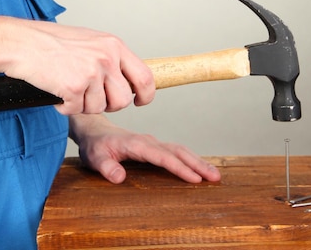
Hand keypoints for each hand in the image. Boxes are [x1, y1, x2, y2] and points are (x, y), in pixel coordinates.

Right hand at [0, 18, 154, 114]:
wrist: (22, 43)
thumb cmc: (51, 42)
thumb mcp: (90, 42)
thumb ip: (110, 59)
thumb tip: (126, 80)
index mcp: (114, 46)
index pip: (145, 76)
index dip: (145, 95)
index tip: (139, 101)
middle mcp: (106, 58)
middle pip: (122, 100)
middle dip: (108, 105)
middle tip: (90, 96)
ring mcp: (91, 73)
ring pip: (99, 108)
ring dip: (83, 105)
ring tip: (68, 87)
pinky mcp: (74, 87)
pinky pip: (77, 110)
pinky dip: (65, 106)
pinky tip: (57, 90)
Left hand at [69, 114, 220, 183]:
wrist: (94, 131)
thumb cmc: (95, 147)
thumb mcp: (95, 158)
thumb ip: (106, 167)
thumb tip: (119, 177)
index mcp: (136, 144)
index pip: (162, 157)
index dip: (179, 168)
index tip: (195, 179)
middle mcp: (148, 142)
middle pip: (177, 151)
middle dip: (197, 164)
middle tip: (215, 177)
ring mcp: (153, 143)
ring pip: (180, 150)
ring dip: (197, 161)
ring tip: (214, 175)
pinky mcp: (154, 147)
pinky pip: (176, 151)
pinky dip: (190, 159)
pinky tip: (200, 168)